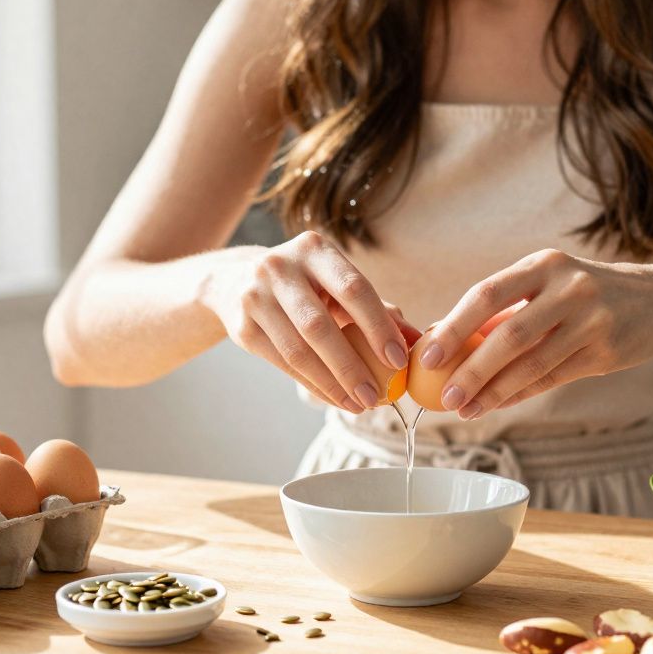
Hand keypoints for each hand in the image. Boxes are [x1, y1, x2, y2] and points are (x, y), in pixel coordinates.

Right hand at [202, 231, 414, 412]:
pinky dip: (313, 385)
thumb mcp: (338, 285)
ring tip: (359, 404)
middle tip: (377, 396)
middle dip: (352, 366)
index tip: (399, 361)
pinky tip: (335, 399)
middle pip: (320, 325)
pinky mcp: (242, 326)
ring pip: (299, 350)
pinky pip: (283, 364)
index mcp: (314, 249)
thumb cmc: (307, 286)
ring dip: (332, 384)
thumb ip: (379, 309)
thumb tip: (417, 340)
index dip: (378, 326)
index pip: (353, 288)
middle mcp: (279, 267)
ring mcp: (255, 296)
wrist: (235, 282)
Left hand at [419, 249, 652, 419]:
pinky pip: (553, 378)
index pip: (487, 294)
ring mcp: (592, 320)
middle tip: (444, 396)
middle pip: (509, 335)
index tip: (428, 354)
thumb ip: (504, 309)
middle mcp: (569, 288)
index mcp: (544, 264)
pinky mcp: (607, 351)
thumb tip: (443, 338)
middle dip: (471, 369)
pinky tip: (496, 404)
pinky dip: (520, 394)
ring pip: (532, 363)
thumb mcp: (548, 285)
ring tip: (465, 409)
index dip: (455, 326)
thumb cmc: (584, 293)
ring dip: (494, 391)